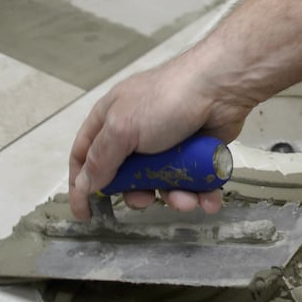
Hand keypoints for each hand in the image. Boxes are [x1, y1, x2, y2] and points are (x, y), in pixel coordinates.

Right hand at [68, 52, 252, 219]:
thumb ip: (100, 160)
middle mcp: (136, 132)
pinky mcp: (194, 151)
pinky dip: (199, 192)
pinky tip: (207, 198)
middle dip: (136, 194)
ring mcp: (167, 142)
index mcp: (110, 119)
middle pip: (125, 177)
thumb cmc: (165, 102)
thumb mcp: (122, 129)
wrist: (221, 88)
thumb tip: (83, 185)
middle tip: (146, 199)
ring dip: (174, 197)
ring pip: (161, 182)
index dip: (81, 184)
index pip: (84, 156)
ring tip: (187, 199)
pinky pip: (191, 180)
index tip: (84, 213)